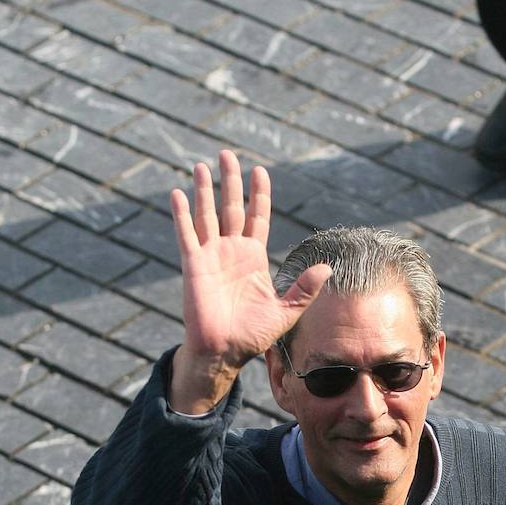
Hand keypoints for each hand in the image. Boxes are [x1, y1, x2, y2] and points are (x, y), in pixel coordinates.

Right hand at [168, 150, 330, 412]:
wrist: (224, 351)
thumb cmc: (252, 335)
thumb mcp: (285, 311)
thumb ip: (304, 289)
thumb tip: (327, 269)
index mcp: (253, 258)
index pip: (257, 217)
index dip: (258, 194)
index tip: (259, 171)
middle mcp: (231, 251)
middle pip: (230, 207)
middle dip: (230, 181)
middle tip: (227, 153)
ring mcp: (211, 256)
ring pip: (207, 214)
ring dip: (204, 190)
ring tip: (203, 165)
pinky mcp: (194, 264)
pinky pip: (187, 234)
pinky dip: (182, 214)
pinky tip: (178, 193)